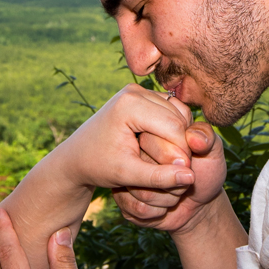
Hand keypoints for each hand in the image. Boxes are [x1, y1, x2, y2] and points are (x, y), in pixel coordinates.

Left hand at [56, 84, 202, 206]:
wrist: (76, 156)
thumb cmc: (98, 167)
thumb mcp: (127, 175)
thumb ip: (159, 177)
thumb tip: (191, 177)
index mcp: (130, 105)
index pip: (174, 127)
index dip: (184, 152)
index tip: (183, 173)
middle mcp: (135, 91)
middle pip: (177, 117)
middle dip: (183, 144)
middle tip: (180, 169)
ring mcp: (138, 90)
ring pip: (177, 112)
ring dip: (180, 136)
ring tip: (173, 162)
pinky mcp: (140, 95)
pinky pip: (169, 110)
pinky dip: (174, 129)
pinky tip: (166, 149)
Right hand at [111, 120, 226, 234]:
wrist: (200, 204)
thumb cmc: (205, 172)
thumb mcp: (212, 150)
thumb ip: (206, 137)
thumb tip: (193, 137)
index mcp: (153, 130)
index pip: (153, 137)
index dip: (177, 155)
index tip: (190, 163)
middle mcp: (135, 150)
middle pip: (143, 163)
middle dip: (174, 178)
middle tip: (186, 179)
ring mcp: (126, 174)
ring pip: (141, 188)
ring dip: (169, 197)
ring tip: (178, 192)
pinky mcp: (122, 198)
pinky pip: (136, 207)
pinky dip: (158, 211)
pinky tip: (165, 206)